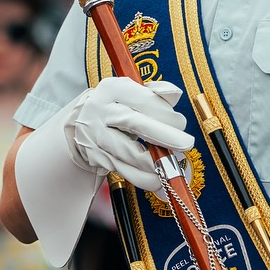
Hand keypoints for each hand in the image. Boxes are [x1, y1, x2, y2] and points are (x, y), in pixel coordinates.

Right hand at [63, 76, 194, 191]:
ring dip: (154, 162)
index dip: (166, 113)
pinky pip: (124, 171)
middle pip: (135, 124)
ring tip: (172, 166)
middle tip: (186, 143)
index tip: (180, 123)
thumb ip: (157, 93)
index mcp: (113, 89)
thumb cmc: (118, 105)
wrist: (83, 121)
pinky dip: (144, 178)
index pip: (145, 100)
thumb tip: (175, 95)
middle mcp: (102, 111)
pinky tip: (158, 179)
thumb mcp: (133, 92)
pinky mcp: (97, 157)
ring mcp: (97, 136)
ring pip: (129, 153)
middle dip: (164, 135)